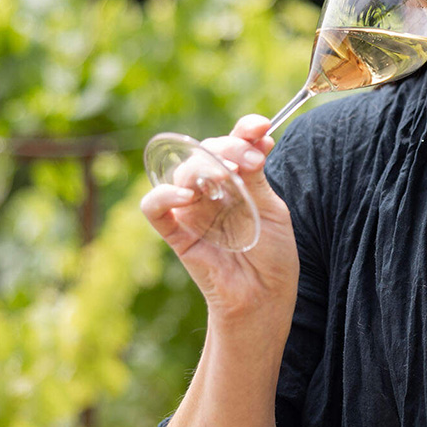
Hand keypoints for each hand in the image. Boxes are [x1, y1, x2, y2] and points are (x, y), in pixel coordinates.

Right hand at [141, 115, 299, 330]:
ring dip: (204, 165)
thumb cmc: (271, 256)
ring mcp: (192, 210)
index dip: (243, 131)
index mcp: (236, 181)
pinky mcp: (177, 233)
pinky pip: (155, 208)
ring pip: (183, 172)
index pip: (232, 145)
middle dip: (230, 148)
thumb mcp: (272, 210)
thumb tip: (260, 138)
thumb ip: (257, 177)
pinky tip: (187, 194)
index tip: (260, 127)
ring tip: (230, 174)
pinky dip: (163, 195)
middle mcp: (211, 191)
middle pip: (206, 152)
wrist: (264, 299)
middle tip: (252, 162)